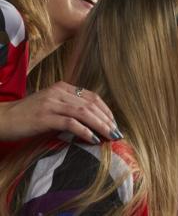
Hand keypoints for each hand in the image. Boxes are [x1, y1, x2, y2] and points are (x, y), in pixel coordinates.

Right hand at [0, 81, 122, 143]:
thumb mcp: (52, 106)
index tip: (114, 123)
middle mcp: (59, 92)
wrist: (2, 118)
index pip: (92, 97)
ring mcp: (51, 103)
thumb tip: (94, 123)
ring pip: (84, 113)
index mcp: (63, 87)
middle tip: (117, 133)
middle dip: (107, 120)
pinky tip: (93, 139)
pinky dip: (85, 131)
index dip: (106, 110)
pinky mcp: (44, 117)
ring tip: (110, 136)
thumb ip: (70, 109)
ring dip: (101, 126)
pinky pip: (71, 123)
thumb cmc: (28, 116)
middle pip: (91, 105)